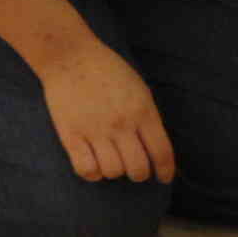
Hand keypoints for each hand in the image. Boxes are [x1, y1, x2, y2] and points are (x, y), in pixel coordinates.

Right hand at [39, 41, 175, 183]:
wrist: (71, 57)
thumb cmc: (109, 71)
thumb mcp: (140, 90)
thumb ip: (149, 117)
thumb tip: (156, 148)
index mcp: (143, 111)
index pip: (161, 152)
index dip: (166, 171)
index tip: (164, 178)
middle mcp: (122, 124)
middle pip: (137, 168)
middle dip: (140, 174)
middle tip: (135, 169)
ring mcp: (96, 131)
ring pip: (113, 172)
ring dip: (115, 171)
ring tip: (112, 161)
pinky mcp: (71, 136)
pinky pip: (86, 169)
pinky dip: (93, 173)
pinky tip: (94, 164)